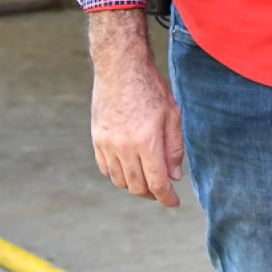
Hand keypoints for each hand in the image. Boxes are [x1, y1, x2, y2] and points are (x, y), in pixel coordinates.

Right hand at [89, 11, 184, 207]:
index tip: (174, 203)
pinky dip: (119, 175)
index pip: (157, 182)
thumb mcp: (172, 113)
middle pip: (137, 186)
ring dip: (135, 186)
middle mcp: (124, 147)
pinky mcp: (97, 140)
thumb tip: (174, 176)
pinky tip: (130, 169)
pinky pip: (107, 169)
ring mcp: (107, 145)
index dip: (167, 198)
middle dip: (152, 193)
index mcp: (146, 140)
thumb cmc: (150, 87)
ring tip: (148, 180)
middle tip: (163, 190)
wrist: (120, 67)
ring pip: (121, 181)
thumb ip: (174, 146)